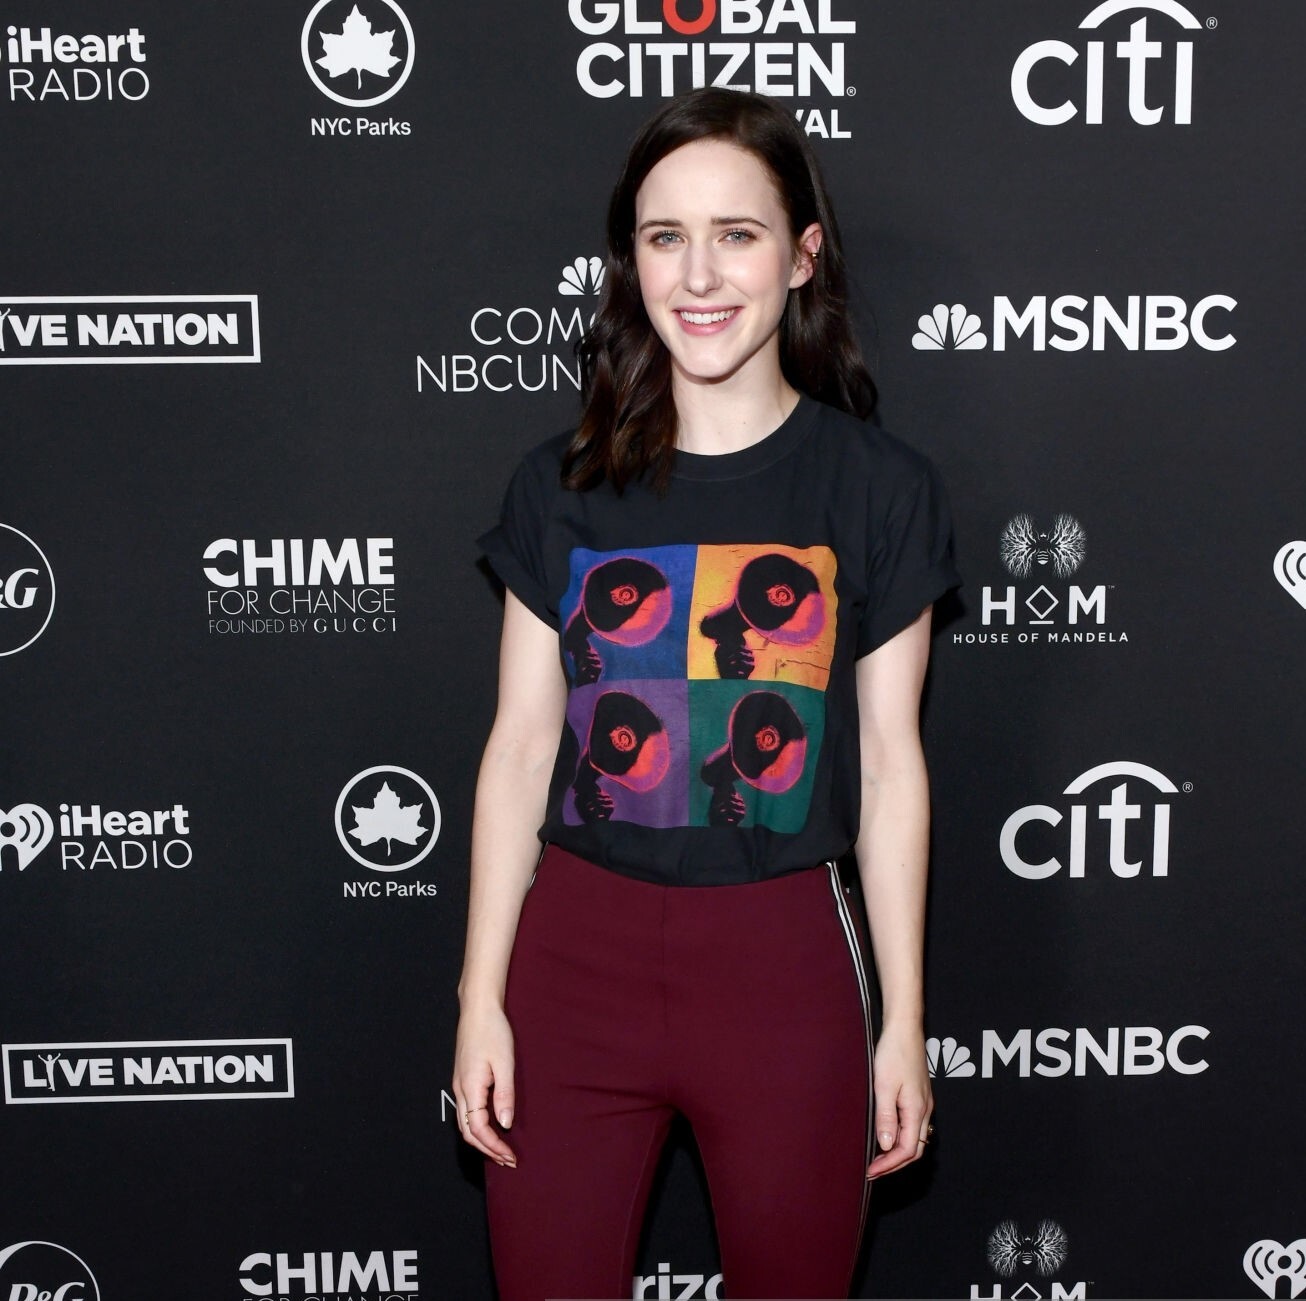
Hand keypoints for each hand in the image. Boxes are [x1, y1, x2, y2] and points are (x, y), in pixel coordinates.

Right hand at [452, 1000, 517, 1167]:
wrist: (477, 1009)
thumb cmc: (492, 1031)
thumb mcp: (505, 1062)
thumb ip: (504, 1094)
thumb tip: (505, 1124)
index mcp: (470, 1088)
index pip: (479, 1129)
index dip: (494, 1146)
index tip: (511, 1156)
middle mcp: (461, 1090)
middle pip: (468, 1132)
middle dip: (487, 1149)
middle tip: (508, 1159)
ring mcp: (460, 1084)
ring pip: (465, 1123)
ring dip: (482, 1140)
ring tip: (501, 1149)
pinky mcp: (463, 1079)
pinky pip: (466, 1111)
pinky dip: (477, 1126)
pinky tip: (491, 1126)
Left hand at [866, 1023, 932, 1179]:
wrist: (904, 1028)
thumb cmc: (894, 1052)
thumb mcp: (884, 1085)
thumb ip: (886, 1117)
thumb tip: (887, 1146)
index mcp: (917, 1110)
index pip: (907, 1150)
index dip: (889, 1164)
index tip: (871, 1171)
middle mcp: (924, 1110)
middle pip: (914, 1149)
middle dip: (894, 1164)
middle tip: (873, 1170)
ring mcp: (923, 1103)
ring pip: (914, 1138)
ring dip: (897, 1153)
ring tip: (878, 1158)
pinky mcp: (918, 1096)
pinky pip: (913, 1125)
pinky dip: (901, 1138)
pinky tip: (887, 1135)